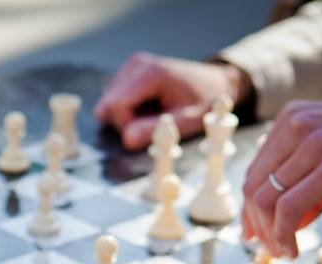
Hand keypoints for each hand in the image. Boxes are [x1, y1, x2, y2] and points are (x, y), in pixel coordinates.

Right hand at [94, 52, 247, 150]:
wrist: (215, 82)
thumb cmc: (204, 102)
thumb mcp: (186, 121)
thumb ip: (156, 131)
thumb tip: (127, 140)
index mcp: (150, 73)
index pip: (115, 106)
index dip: (126, 126)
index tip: (148, 130)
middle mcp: (136, 64)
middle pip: (107, 105)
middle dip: (123, 122)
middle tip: (150, 123)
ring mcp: (130, 65)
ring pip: (107, 104)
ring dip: (125, 117)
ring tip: (152, 113)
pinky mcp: (128, 71)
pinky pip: (112, 99)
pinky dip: (126, 110)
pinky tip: (147, 107)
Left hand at [242, 96, 321, 257]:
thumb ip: (310, 187)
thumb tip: (284, 225)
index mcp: (293, 117)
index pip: (254, 172)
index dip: (250, 210)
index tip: (255, 235)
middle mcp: (297, 124)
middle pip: (253, 187)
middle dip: (256, 226)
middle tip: (269, 250)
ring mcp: (315, 141)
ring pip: (265, 199)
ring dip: (269, 235)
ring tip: (284, 253)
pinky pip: (289, 207)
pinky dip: (282, 234)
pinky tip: (293, 250)